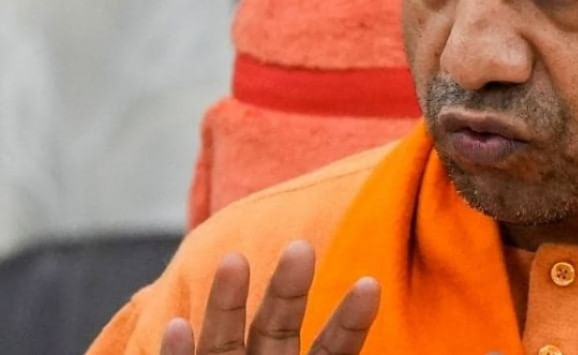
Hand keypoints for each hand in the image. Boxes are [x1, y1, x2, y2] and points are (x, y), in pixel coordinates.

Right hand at [159, 240, 379, 354]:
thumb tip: (387, 332)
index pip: (332, 350)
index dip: (350, 323)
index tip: (371, 285)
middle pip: (276, 329)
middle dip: (288, 291)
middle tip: (301, 246)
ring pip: (224, 344)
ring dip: (225, 304)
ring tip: (233, 259)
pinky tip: (176, 326)